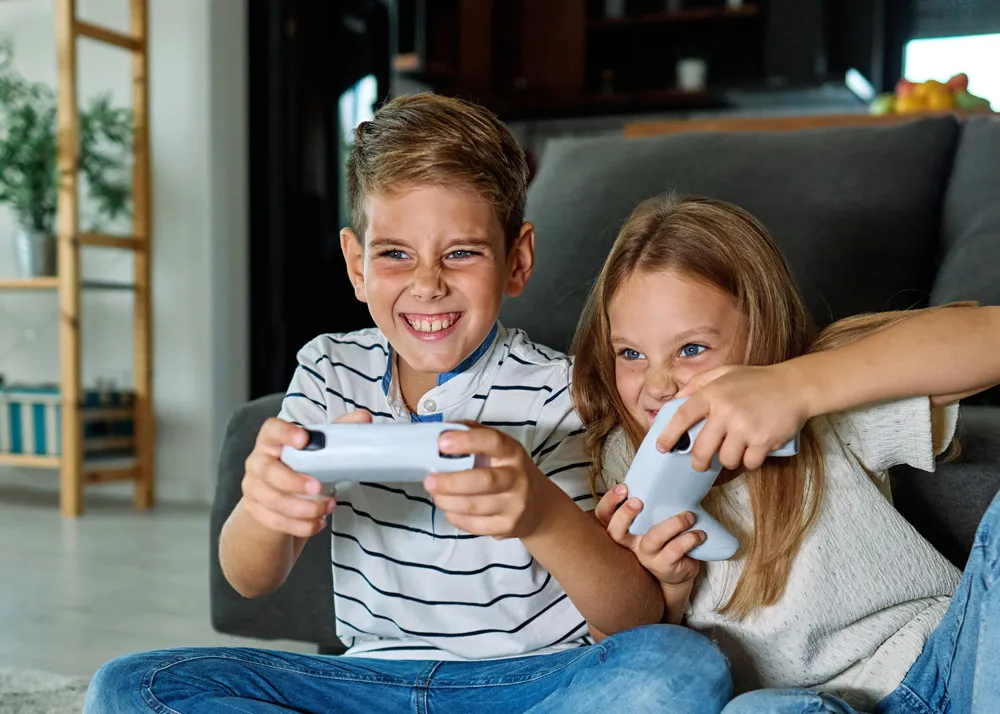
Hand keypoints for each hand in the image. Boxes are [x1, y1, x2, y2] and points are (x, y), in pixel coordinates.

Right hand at [241, 410, 371, 536]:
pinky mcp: (258, 511)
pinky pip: (276, 521)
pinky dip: (301, 525)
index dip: (285, 433)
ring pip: (273, 501)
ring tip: (329, 507)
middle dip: (294, 481)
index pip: (271, 430)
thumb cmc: (297, 465)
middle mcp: (258, 463)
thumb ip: (338, 430)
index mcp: (271, 441)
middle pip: (268, 471)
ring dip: (304, 508)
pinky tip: (318, 523)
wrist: (276, 497)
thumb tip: (364, 417)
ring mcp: (254, 489)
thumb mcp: (316, 447)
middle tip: (319, 487)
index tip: (304, 439)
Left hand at [426, 425, 545, 538]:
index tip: (441, 442)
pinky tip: (449, 508)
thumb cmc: (508, 471)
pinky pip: (473, 525)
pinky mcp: (506, 526)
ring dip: (448, 501)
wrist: (538, 507)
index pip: (492, 442)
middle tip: (429, 481)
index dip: (466, 441)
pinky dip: (455, 516)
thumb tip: (441, 430)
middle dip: (452, 482)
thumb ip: (473, 435)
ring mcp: (514, 505)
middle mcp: (516, 478)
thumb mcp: (499, 449)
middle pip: (484, 481)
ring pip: (475, 506)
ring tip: (435, 494)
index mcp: (512, 452)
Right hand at [594, 484, 700, 585]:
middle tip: (638, 502)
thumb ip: (651, 507)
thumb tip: (663, 476)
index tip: (624, 488)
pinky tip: (699, 533)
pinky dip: (689, 538)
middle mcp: (630, 544)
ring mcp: (646, 557)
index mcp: (625, 529)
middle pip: (616, 532)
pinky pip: (674, 550)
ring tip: (689, 516)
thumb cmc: (665, 540)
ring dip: (672, 524)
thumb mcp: (654, 522)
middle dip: (625, 514)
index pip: (604, 515)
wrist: (677, 572)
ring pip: (652, 539)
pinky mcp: (664, 566)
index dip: (609, 502)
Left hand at [657, 363, 809, 471]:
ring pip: (726, 459)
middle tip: (700, 464)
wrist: (795, 387)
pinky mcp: (763, 441)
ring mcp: (745, 427)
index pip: (683, 417)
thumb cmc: (757, 380)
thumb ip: (698, 383)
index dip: (669, 435)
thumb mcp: (724, 372)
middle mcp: (726, 411)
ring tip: (737, 448)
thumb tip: (675, 400)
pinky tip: (754, 450)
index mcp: (713, 394)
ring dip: (729, 459)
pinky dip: (750, 460)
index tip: (662, 447)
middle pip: (702, 449)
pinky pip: (749, 463)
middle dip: (699, 462)